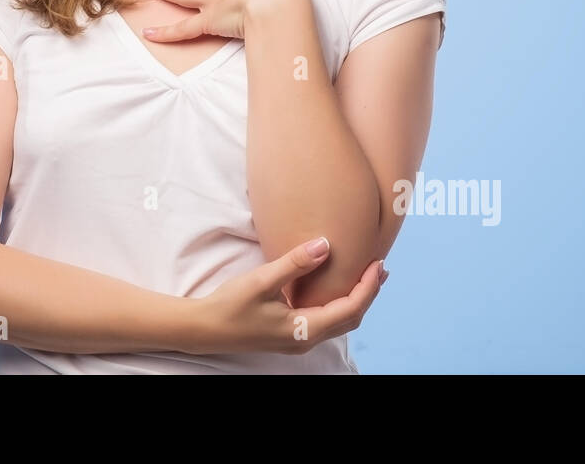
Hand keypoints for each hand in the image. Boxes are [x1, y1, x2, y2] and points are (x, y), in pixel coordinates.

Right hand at [182, 238, 387, 355]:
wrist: (204, 329)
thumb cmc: (230, 305)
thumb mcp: (262, 280)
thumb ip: (295, 263)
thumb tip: (326, 245)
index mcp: (304, 328)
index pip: (350, 308)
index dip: (368, 286)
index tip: (379, 263)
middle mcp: (306, 339)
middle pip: (350, 319)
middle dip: (368, 294)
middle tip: (380, 268)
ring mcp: (298, 340)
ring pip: (339, 322)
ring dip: (356, 299)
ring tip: (365, 276)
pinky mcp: (290, 335)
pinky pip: (326, 321)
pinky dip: (339, 304)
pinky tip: (335, 288)